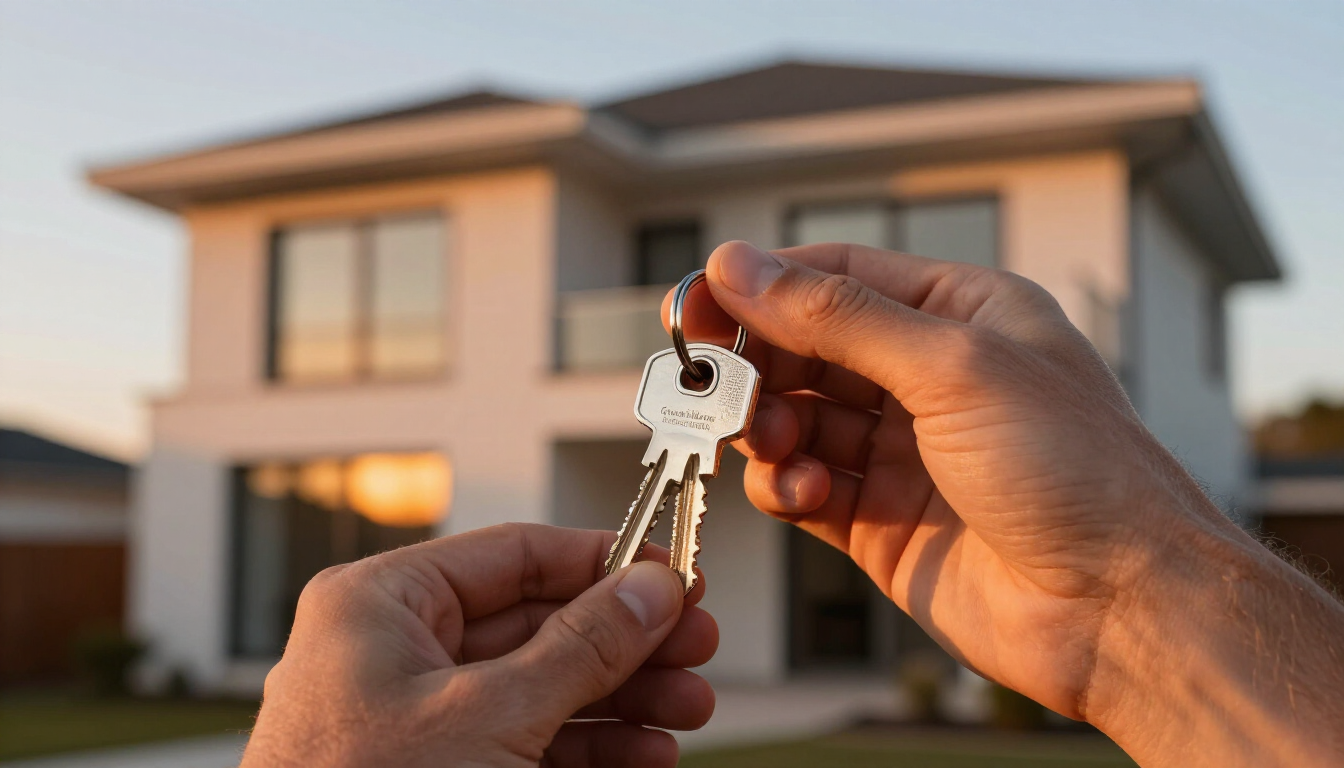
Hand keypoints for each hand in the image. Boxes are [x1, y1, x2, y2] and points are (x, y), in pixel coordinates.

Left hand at [240, 524, 716, 767]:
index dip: (603, 562)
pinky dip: (588, 749)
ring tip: (687, 709)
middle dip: (626, 643)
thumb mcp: (490, 715)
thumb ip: (580, 647)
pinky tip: (644, 755)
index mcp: (380, 605)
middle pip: (539, 624)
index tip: (671, 576)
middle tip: (695, 645)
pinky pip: (525, 744)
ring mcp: (416, 721)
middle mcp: (395, 653)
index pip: (514, 555)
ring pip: (541, 688)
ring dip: (622, 701)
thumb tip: (647, 590)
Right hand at [668, 241, 1343, 766]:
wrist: (1122, 611)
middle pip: (804, 348)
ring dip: (766, 427)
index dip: (759, 285)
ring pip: (795, 419)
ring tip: (769, 442)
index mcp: (960, 315)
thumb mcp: (953, 368)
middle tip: (710, 383)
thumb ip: (837, 317)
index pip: (835, 276)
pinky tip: (804, 491)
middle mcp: (927, 379)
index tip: (692, 303)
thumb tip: (743, 266)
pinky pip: (804, 488)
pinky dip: (786, 485)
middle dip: (754, 363)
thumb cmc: (1075, 473)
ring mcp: (902, 453)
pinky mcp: (881, 523)